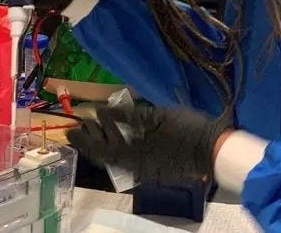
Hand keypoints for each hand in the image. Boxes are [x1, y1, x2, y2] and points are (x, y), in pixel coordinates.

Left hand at [66, 105, 231, 183]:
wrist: (212, 150)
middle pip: (105, 155)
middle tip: (83, 122)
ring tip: (98, 124)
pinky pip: (128, 157)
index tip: (68, 132)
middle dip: (92, 138)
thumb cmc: (184, 129)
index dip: (81, 141)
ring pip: (117, 156)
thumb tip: (102, 112)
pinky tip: (121, 132)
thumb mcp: (155, 116)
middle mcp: (134, 167)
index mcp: (132, 156)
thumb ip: (127, 116)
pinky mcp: (154, 168)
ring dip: (105, 140)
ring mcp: (145, 169)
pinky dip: (119, 144)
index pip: (98, 150)